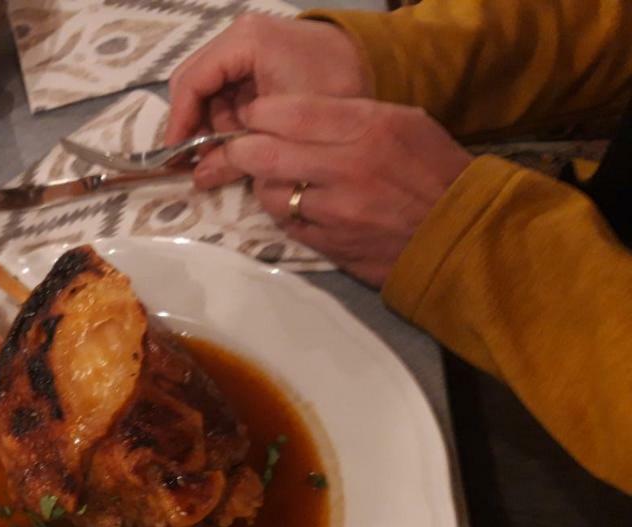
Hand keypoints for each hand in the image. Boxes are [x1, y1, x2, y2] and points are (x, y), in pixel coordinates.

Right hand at [165, 14, 369, 147]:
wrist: (375, 65)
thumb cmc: (334, 88)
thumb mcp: (284, 126)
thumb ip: (239, 151)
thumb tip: (198, 178)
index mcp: (244, 41)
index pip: (191, 82)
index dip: (180, 123)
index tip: (177, 158)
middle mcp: (238, 37)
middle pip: (193, 84)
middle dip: (193, 125)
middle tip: (196, 162)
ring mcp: (244, 45)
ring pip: (207, 90)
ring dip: (210, 125)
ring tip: (221, 156)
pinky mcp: (253, 58)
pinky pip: (225, 90)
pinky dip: (225, 119)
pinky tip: (234, 142)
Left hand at [208, 95, 471, 286]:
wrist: (457, 233)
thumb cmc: (433, 171)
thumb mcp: (404, 123)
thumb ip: (350, 114)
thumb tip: (293, 113)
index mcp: (368, 126)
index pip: (289, 112)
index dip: (259, 113)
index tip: (252, 115)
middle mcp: (347, 166)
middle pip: (264, 154)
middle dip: (241, 149)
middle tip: (237, 148)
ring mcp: (335, 210)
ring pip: (269, 193)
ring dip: (265, 185)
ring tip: (278, 180)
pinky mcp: (329, 244)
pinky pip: (286, 224)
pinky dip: (285, 214)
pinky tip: (298, 207)